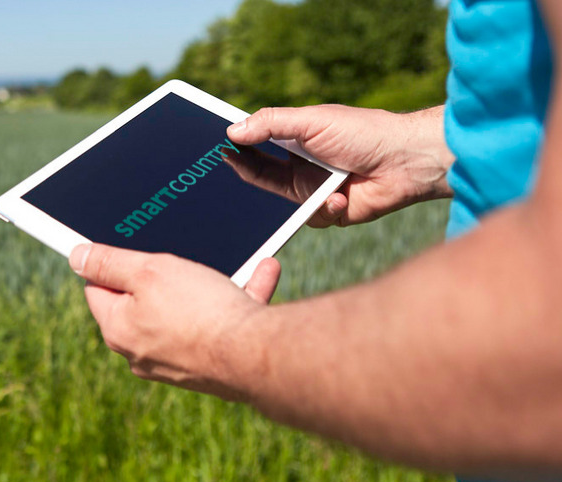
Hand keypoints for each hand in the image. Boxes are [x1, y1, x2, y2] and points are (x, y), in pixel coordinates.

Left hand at [69, 243, 279, 400]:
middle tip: (180, 254)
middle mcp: (142, 352)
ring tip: (229, 259)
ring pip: (189, 310)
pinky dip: (239, 296)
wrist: (256, 356)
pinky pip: (222, 323)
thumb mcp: (148, 272)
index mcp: (118, 330)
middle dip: (165, 274)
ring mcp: (177, 361)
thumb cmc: (199, 311)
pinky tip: (263, 271)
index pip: (98, 289)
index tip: (128, 247)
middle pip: (143, 301)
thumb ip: (109, 263)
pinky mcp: (211, 364)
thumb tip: (77, 257)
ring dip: (211, 282)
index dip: (110, 264)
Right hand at [227, 105, 454, 226]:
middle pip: (259, 174)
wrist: (406, 162)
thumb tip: (232, 131)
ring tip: (328, 185)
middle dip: (247, 171)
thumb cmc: (364, 133)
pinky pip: (311, 219)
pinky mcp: (329, 213)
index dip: (235, 146)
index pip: (254, 145)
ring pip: (282, 203)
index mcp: (294, 141)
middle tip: (231, 163)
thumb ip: (271, 124)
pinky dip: (326, 208)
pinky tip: (344, 196)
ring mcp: (312, 191)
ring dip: (301, 194)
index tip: (215, 145)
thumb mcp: (312, 121)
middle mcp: (299, 166)